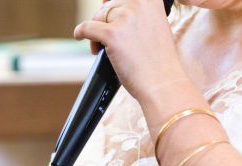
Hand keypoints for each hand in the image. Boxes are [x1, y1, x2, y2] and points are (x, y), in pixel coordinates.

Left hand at [74, 0, 189, 101]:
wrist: (162, 81)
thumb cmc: (157, 59)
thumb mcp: (152, 25)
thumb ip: (134, 14)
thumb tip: (106, 6)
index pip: (121, 0)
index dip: (114, 10)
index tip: (112, 20)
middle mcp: (139, 3)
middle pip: (109, 6)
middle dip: (104, 22)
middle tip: (107, 41)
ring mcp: (126, 17)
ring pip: (98, 16)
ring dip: (96, 32)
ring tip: (101, 47)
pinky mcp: (113, 33)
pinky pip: (87, 28)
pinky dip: (80, 33)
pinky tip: (79, 37)